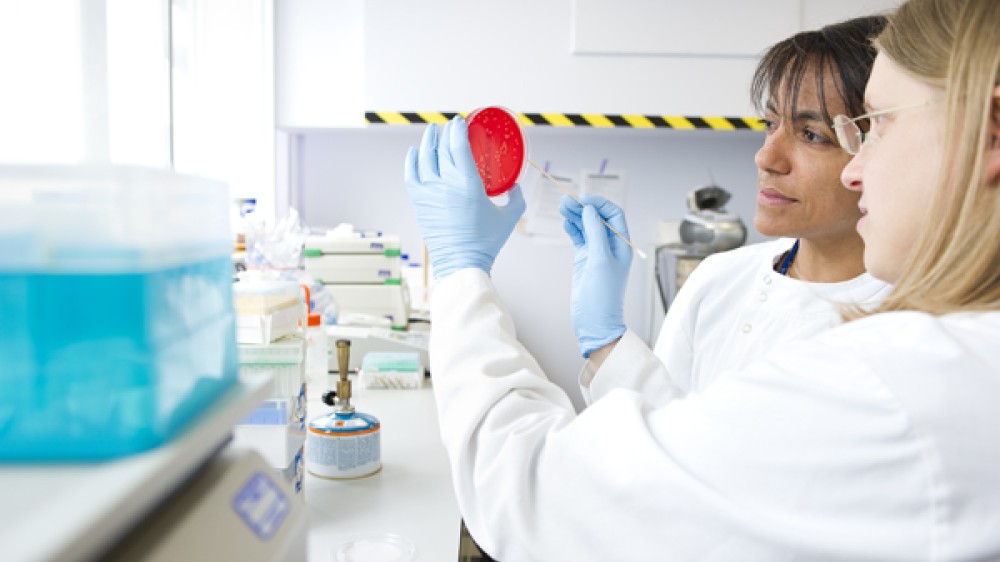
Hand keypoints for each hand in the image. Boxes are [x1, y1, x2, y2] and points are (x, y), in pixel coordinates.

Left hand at [404, 117, 525, 279]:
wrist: (462, 262)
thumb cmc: (486, 242)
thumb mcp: (509, 217)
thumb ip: (516, 198)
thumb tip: (515, 186)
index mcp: (468, 183)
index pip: (458, 144)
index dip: (458, 129)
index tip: (460, 122)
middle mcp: (446, 184)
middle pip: (442, 147)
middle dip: (445, 132)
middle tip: (450, 126)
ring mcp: (429, 192)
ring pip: (425, 157)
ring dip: (428, 141)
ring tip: (432, 132)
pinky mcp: (419, 203)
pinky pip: (411, 175)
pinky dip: (412, 161)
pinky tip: (414, 152)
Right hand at [559, 194, 631, 356]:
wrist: (595, 321)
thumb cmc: (603, 295)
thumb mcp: (600, 260)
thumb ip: (596, 233)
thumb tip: (590, 210)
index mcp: (622, 245)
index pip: (613, 215)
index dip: (599, 204)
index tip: (583, 198)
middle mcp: (611, 246)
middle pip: (597, 218)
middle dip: (583, 207)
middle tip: (566, 199)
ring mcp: (597, 253)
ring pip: (586, 227)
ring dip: (575, 216)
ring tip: (562, 206)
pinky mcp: (585, 260)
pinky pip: (579, 239)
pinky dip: (572, 229)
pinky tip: (565, 221)